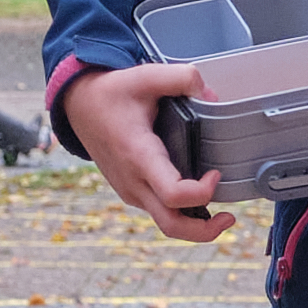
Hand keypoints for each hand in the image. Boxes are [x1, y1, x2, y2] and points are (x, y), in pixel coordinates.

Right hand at [67, 59, 228, 242]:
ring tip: (218, 208)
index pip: (173, 194)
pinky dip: (181, 212)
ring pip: (166, 223)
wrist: (79, 105)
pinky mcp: (131, 192)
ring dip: (194, 223)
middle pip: (172, 226)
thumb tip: (211, 96)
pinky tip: (196, 195)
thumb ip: (183, 78)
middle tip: (229, 218)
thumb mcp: (145, 75)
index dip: (203, 191)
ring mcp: (130, 190)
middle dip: (205, 231)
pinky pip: (159, 212)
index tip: (215, 172)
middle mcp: (133, 181)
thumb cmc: (112, 93)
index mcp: (139, 155)